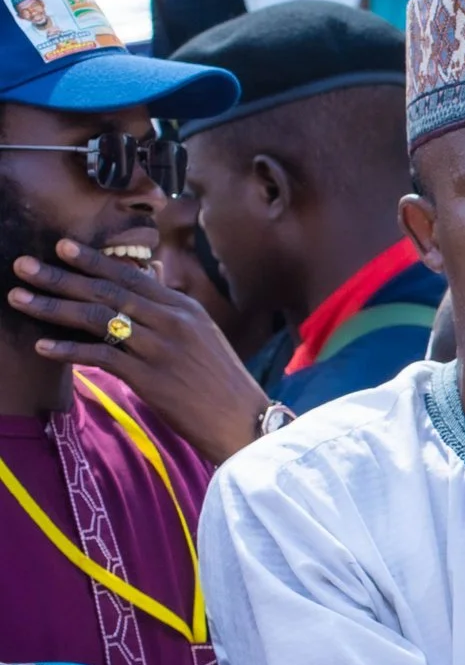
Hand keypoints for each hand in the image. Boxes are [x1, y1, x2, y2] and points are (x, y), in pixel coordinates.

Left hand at [11, 238, 267, 462]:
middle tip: (23, 265)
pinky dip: (68, 350)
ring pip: (97, 318)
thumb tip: (149, 275)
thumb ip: (170, 307)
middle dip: (61, 276)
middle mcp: (171, 321)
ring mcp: (160, 348)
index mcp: (184, 307)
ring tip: (19, 298)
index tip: (60, 246)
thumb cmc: (220, 379)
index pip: (130, 276)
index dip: (93, 260)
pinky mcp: (149, 377)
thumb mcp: (202, 334)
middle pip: (107, 291)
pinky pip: (100, 356)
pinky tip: (42, 346)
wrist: (242, 418)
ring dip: (53, 307)